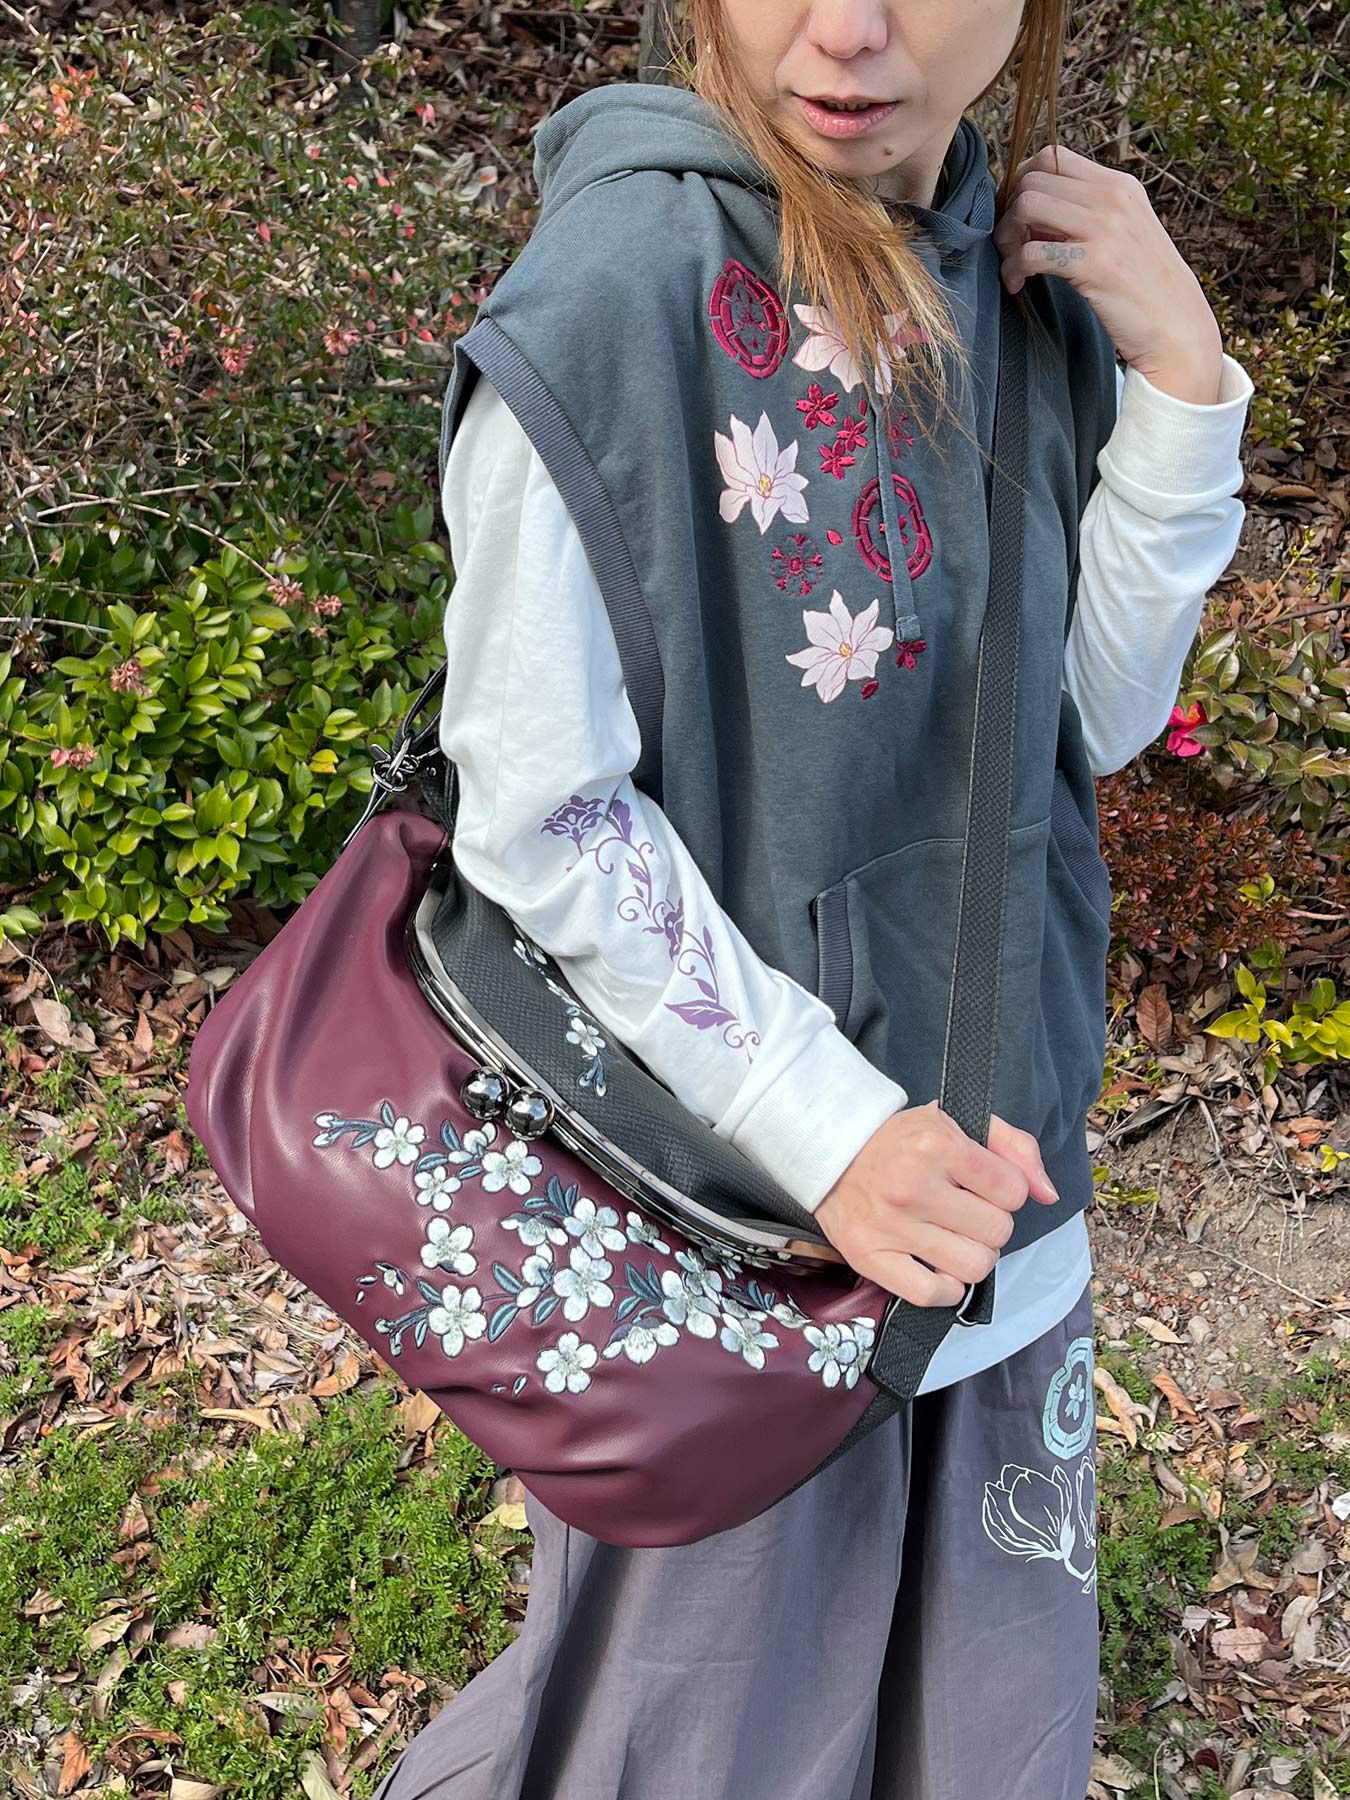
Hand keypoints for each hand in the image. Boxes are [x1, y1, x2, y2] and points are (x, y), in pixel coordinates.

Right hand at [814, 1101, 1060, 1306]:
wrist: (829, 1152)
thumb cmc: (899, 1139)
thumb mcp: (955, 1122)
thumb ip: (1013, 1147)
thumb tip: (1048, 1194)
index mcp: (938, 1145)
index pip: (1013, 1191)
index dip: (1005, 1191)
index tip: (981, 1185)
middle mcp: (914, 1186)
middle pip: (998, 1232)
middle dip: (990, 1224)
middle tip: (965, 1212)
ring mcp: (891, 1225)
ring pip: (974, 1266)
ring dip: (973, 1256)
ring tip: (953, 1238)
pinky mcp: (871, 1257)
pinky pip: (932, 1294)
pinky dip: (946, 1287)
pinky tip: (938, 1265)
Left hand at [992, 142, 1224, 404]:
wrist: (1177, 325)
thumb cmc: (1143, 286)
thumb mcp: (1122, 233)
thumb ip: (1083, 214)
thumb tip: (1029, 211)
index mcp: (1119, 184)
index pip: (1052, 156)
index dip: (1021, 182)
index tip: (1017, 214)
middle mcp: (1112, 197)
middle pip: (1032, 180)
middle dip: (1008, 212)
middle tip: (1009, 245)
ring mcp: (1105, 228)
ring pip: (1027, 206)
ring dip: (1006, 237)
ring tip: (1012, 264)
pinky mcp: (1095, 264)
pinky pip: (1031, 252)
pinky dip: (1013, 269)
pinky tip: (1017, 285)